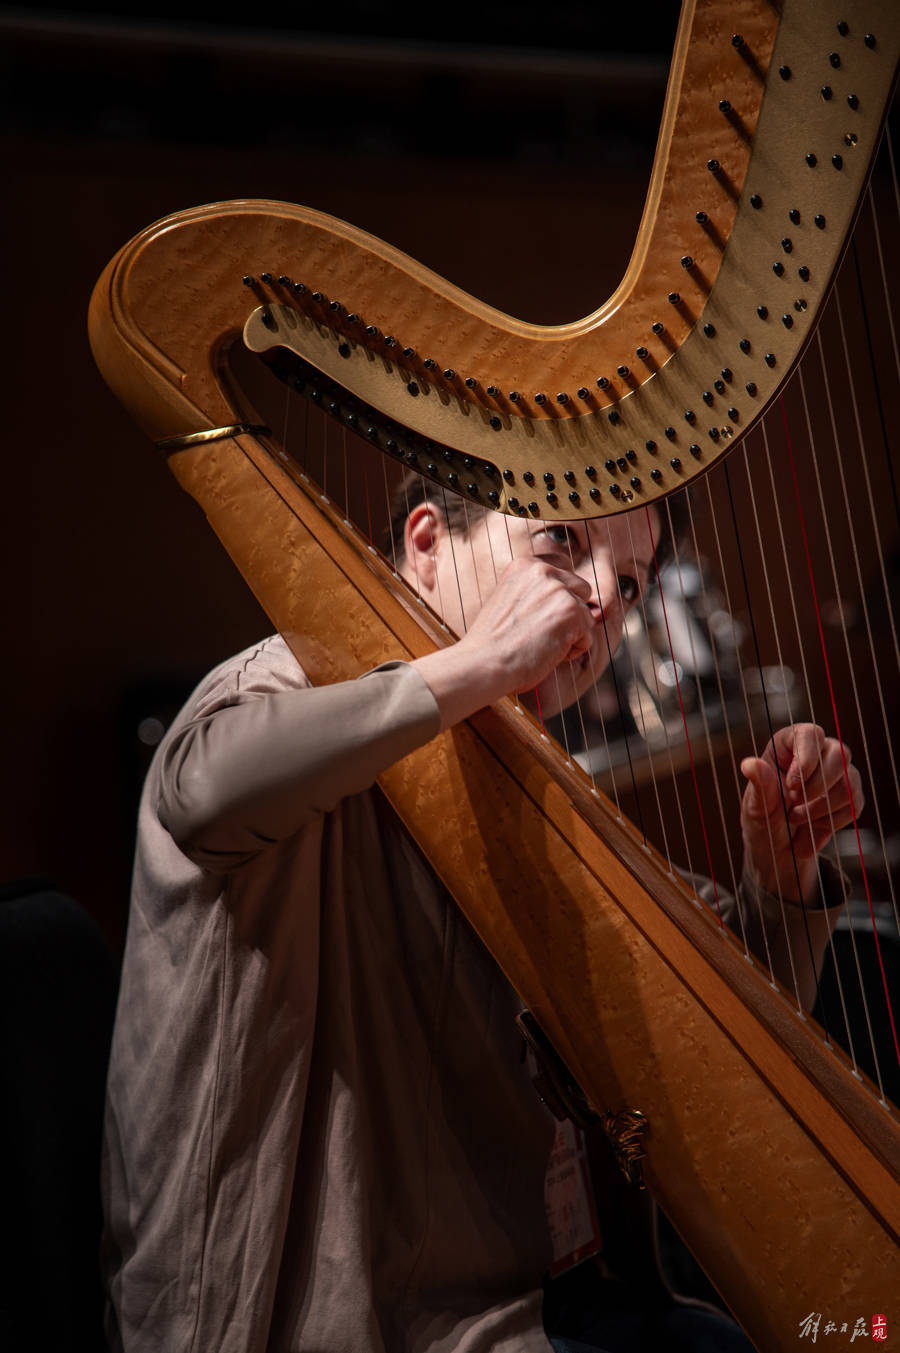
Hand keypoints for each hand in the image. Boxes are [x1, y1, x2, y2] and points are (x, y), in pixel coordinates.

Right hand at [412, 554, 596, 728]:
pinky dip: (573, 651)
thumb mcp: (507, 601)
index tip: (545, 614)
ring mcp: (559, 590)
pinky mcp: (572, 612)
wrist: (483, 662)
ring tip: (542, 645)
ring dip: (571, 633)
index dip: (561, 594)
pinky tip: (548, 654)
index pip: (563, 568)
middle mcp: (543, 571)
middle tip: (542, 633)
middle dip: (570, 613)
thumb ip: (533, 592)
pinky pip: (588, 636)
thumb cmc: (491, 643)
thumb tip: (562, 598)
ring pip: (586, 614)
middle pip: (581, 589)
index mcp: (524, 565)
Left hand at [740, 723, 863, 901]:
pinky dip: (833, 821)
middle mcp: (816, 753)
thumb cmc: (762, 822)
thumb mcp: (756, 807)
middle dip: (818, 787)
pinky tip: (813, 825)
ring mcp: (837, 773)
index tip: (792, 786)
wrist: (779, 851)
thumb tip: (750, 764)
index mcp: (787, 745)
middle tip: (793, 806)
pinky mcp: (850, 795)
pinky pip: (855, 804)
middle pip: (839, 754)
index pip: (809, 734)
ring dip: (822, 809)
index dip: (806, 758)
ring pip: (850, 782)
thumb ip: (759, 785)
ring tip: (797, 819)